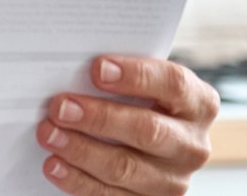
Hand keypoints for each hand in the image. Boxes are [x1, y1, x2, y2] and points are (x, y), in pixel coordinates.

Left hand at [36, 55, 219, 194]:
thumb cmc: (137, 99)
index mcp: (198, 103)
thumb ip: (117, 74)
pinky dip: (78, 180)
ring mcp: (174, 179)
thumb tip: (72, 65)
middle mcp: (192, 144)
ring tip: (48, 134)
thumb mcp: (138, 80)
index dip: (136, 76)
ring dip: (81, 151)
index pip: (174, 84)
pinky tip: (55, 165)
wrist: (145, 137)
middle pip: (148, 130)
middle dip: (99, 118)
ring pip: (127, 167)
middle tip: (59, 107)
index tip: (96, 68)